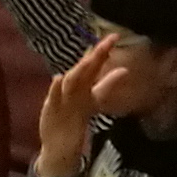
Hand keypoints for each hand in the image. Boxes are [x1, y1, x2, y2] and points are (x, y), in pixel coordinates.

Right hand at [36, 35, 117, 176]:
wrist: (58, 140)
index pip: (95, 64)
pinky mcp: (51, 108)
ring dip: (79, 69)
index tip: (115, 36)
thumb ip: (107, 84)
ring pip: (72, 81)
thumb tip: (125, 70)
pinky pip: (54, 98)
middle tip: (108, 41)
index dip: (103, 51)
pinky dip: (56, 88)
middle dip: (96, 55)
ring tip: (90, 58)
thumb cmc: (76, 115)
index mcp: (84, 83)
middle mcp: (74, 87)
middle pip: (85, 68)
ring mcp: (62, 97)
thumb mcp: (95, 100)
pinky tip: (58, 78)